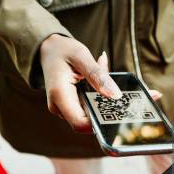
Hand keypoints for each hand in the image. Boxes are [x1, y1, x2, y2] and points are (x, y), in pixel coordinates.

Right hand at [40, 34, 162, 132]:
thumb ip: (98, 74)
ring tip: (107, 73)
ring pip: (92, 113)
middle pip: (89, 121)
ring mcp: (66, 108)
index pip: (80, 123)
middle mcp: (60, 107)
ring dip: (105, 99)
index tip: (119, 110)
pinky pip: (90, 106)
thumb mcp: (81, 56)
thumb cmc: (62, 50)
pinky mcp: (72, 106)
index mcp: (59, 95)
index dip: (100, 122)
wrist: (49, 50)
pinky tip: (101, 77)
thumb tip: (115, 95)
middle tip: (125, 89)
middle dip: (108, 108)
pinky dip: (99, 95)